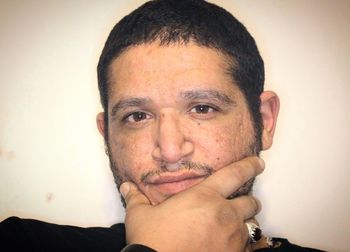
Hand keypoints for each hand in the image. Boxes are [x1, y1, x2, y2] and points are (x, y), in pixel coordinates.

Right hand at [120, 157, 263, 251]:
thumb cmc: (151, 241)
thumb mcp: (140, 216)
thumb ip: (135, 198)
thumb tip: (126, 187)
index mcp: (204, 196)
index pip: (235, 173)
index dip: (249, 165)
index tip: (257, 162)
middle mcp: (223, 213)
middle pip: (251, 201)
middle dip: (247, 201)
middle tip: (238, 204)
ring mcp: (231, 237)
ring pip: (251, 225)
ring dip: (244, 223)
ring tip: (231, 227)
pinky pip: (247, 246)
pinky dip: (241, 243)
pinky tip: (227, 244)